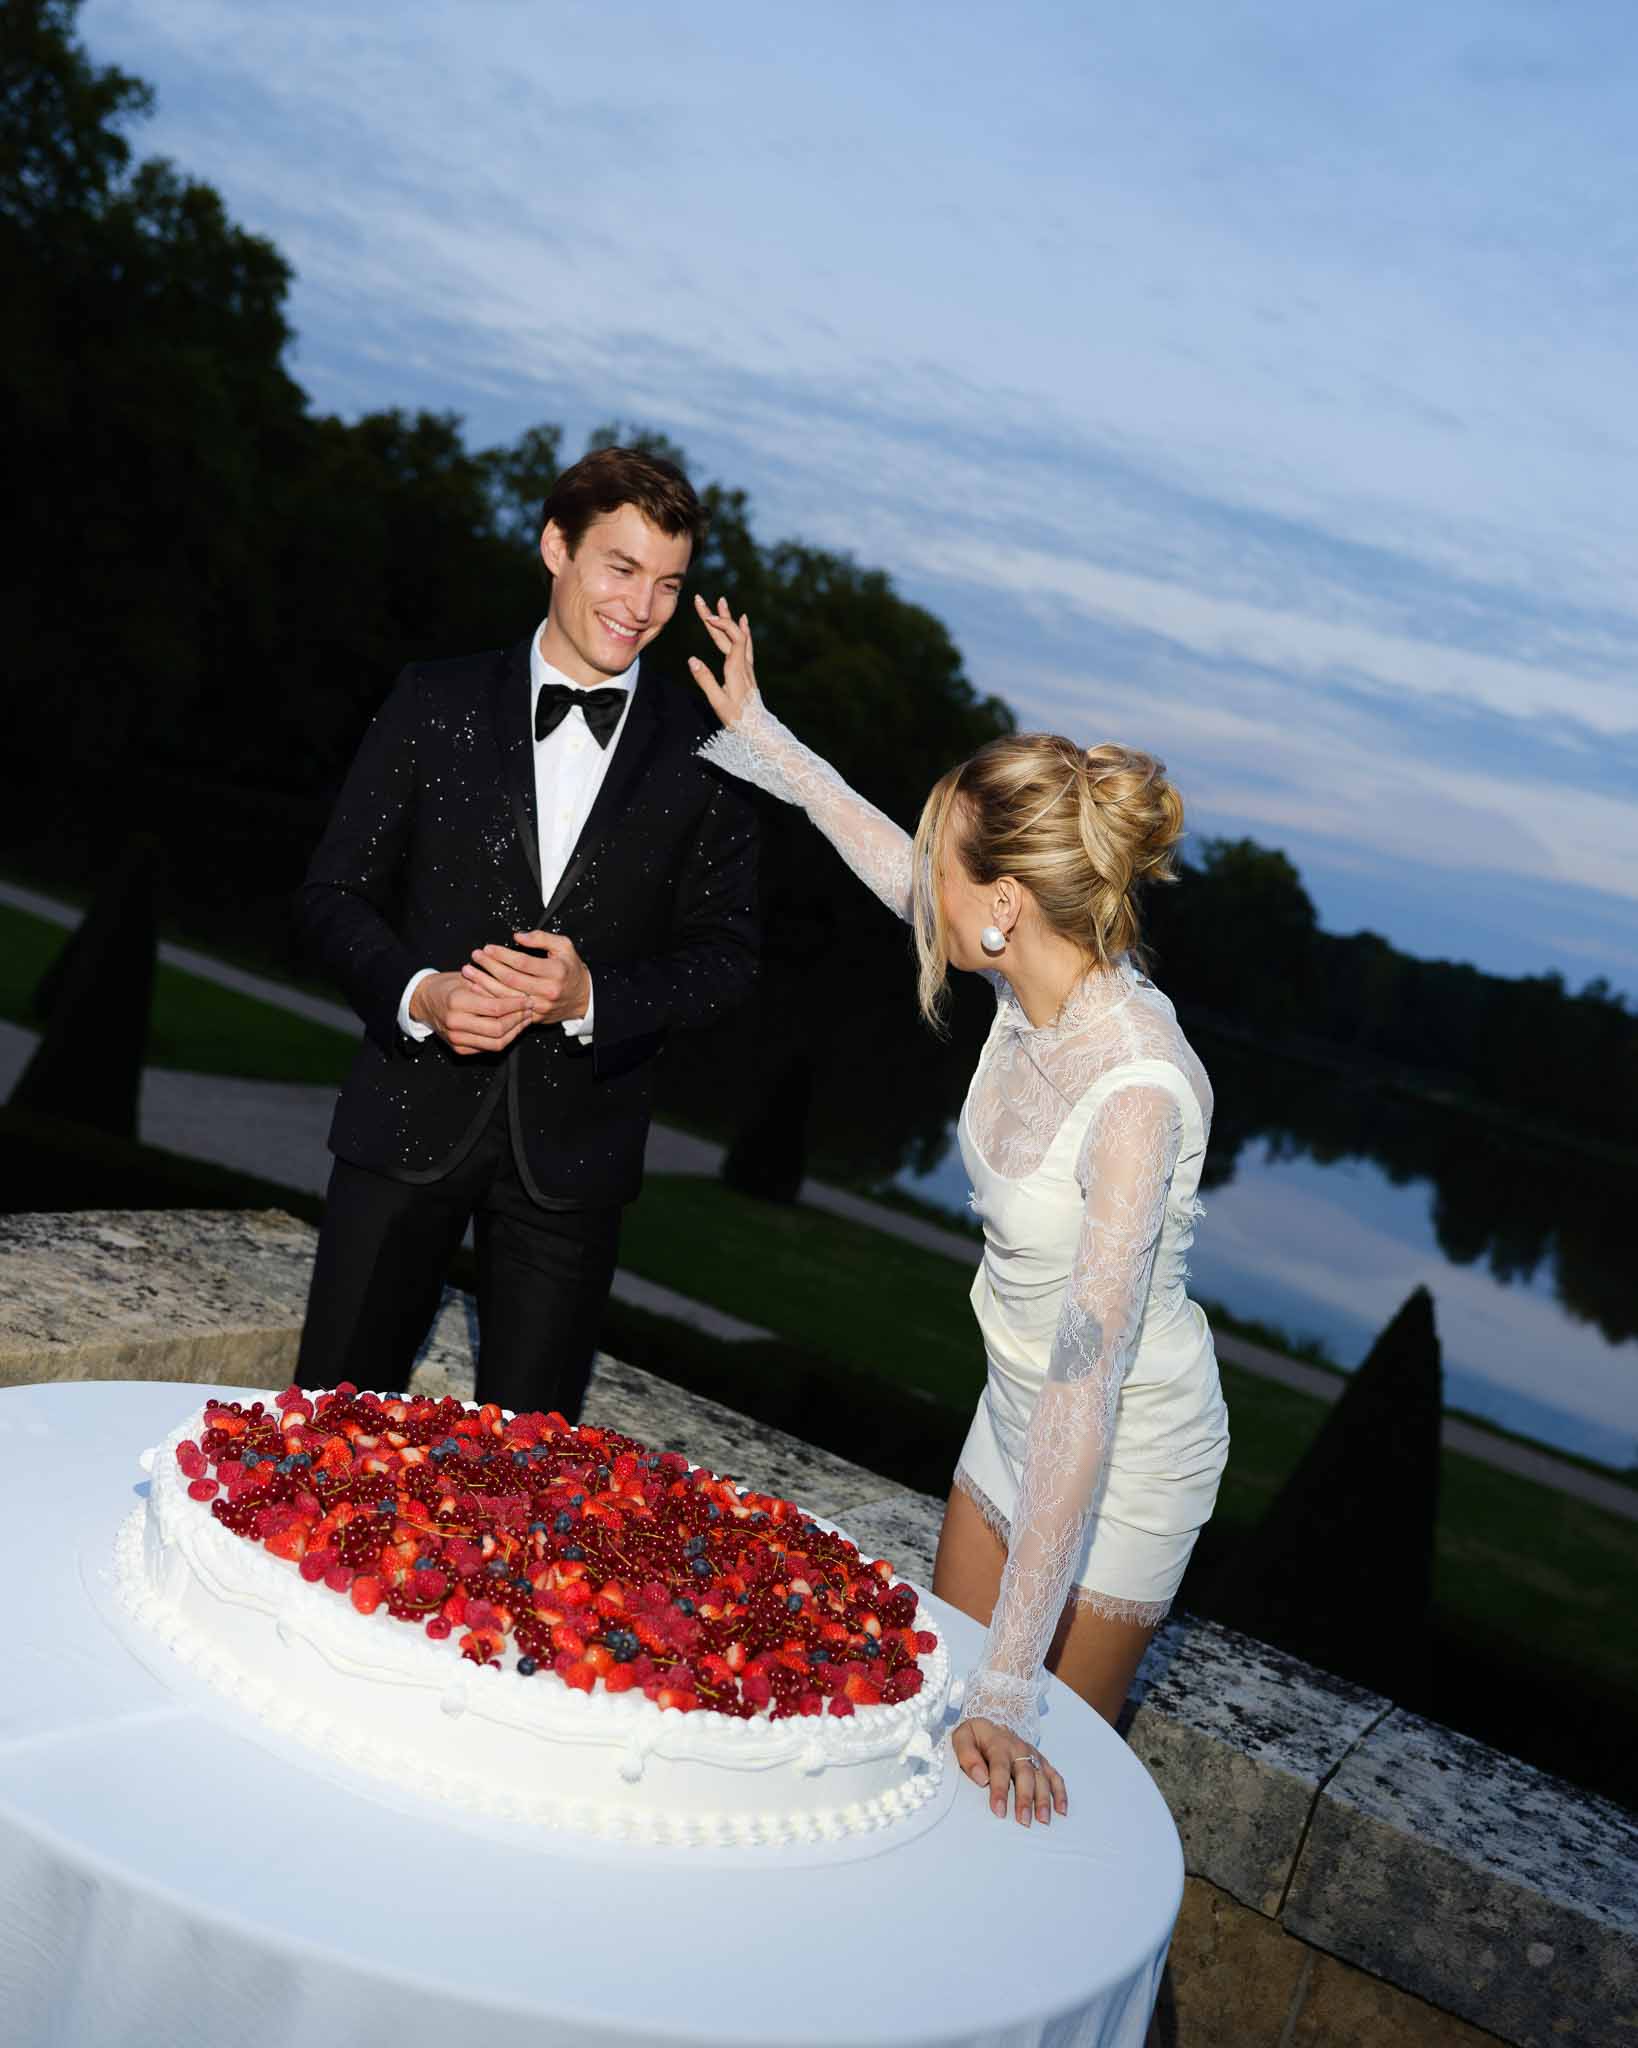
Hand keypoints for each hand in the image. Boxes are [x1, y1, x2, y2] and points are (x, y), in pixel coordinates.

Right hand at [408, 969, 529, 1056]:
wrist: (424, 1001)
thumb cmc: (448, 985)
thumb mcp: (467, 977)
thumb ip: (491, 986)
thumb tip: (520, 992)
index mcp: (457, 1002)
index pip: (496, 1008)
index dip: (516, 1005)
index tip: (528, 998)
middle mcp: (455, 1023)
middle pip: (498, 1029)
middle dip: (518, 1020)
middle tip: (530, 1009)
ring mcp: (456, 1039)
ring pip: (496, 1043)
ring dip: (515, 1032)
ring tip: (525, 1019)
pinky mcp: (459, 1049)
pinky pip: (488, 1048)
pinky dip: (504, 1039)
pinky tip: (513, 1028)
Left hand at [464, 930, 590, 1026]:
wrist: (583, 997)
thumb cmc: (570, 969)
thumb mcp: (564, 946)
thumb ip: (541, 938)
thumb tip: (518, 936)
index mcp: (556, 972)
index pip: (523, 962)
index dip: (502, 954)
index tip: (488, 947)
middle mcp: (548, 991)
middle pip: (511, 979)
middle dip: (489, 967)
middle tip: (475, 956)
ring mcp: (540, 1007)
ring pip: (506, 996)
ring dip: (484, 983)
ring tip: (469, 972)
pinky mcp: (534, 1017)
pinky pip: (507, 1008)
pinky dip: (490, 998)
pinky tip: (478, 988)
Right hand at [688, 595, 758, 726]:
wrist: (757, 728)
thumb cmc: (738, 718)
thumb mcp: (718, 702)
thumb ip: (705, 680)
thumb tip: (692, 660)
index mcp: (736, 669)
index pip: (733, 637)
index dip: (721, 624)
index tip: (706, 617)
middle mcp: (743, 664)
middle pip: (731, 633)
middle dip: (716, 615)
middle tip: (700, 600)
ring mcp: (746, 666)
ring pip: (737, 636)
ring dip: (728, 618)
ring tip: (721, 601)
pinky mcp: (746, 670)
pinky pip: (745, 644)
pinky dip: (741, 630)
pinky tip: (743, 620)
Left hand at [952, 1717, 1067, 1827]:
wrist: (989, 1725)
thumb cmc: (975, 1737)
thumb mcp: (962, 1738)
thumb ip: (967, 1755)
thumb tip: (981, 1777)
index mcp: (998, 1743)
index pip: (1000, 1767)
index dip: (1000, 1790)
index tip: (999, 1810)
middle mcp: (1018, 1748)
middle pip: (1025, 1774)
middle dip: (1025, 1798)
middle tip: (1023, 1820)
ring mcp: (1032, 1755)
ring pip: (1041, 1777)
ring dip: (1044, 1799)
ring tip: (1042, 1819)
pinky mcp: (1041, 1761)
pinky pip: (1054, 1776)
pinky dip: (1060, 1793)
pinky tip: (1061, 1809)